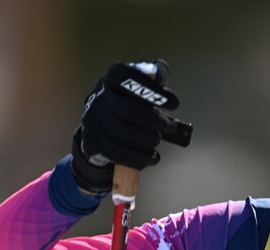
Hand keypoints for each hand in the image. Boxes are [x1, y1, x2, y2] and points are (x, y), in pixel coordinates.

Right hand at [71, 60, 193, 193]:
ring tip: (157, 139)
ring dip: (147, 140)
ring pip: (122, 133)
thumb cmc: (129, 99)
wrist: (99, 122)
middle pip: (126, 109)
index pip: (128, 79)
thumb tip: (162, 72)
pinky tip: (153, 157)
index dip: (153, 91)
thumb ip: (151, 78)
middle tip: (171, 127)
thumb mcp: (138, 84)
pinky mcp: (95, 142)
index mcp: (113, 77)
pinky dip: (140, 158)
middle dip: (154, 120)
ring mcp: (94, 120)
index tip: (175, 103)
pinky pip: (118, 153)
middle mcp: (100, 96)